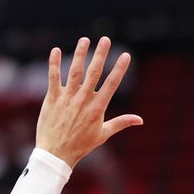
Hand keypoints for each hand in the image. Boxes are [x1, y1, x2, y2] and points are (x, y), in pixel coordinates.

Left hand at [36, 36, 142, 166]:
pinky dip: (54, 64)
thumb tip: (141, 120)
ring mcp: (67, 98)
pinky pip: (53, 78)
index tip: (126, 55)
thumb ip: (121, 123)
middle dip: (101, 54)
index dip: (119, 69)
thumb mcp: (103, 134)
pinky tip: (56, 50)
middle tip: (105, 39)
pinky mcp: (52, 99)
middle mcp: (83, 100)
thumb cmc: (80, 145)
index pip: (112, 84)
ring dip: (80, 54)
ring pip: (74, 72)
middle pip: (94, 73)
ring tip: (85, 40)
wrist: (56, 154)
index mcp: (97, 108)